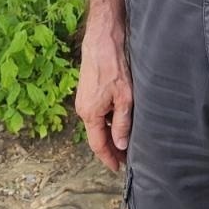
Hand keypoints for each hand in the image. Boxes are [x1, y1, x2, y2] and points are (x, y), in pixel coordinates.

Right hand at [75, 30, 131, 170]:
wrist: (102, 39)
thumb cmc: (114, 66)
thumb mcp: (124, 98)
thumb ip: (121, 123)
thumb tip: (120, 145)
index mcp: (89, 114)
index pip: (98, 145)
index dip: (109, 158)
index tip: (118, 168)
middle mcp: (82, 109)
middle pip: (96, 136)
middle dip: (110, 148)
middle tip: (125, 159)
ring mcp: (83, 99)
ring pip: (97, 124)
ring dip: (109, 134)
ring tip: (125, 142)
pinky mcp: (87, 90)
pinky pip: (97, 112)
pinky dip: (106, 121)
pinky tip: (119, 120)